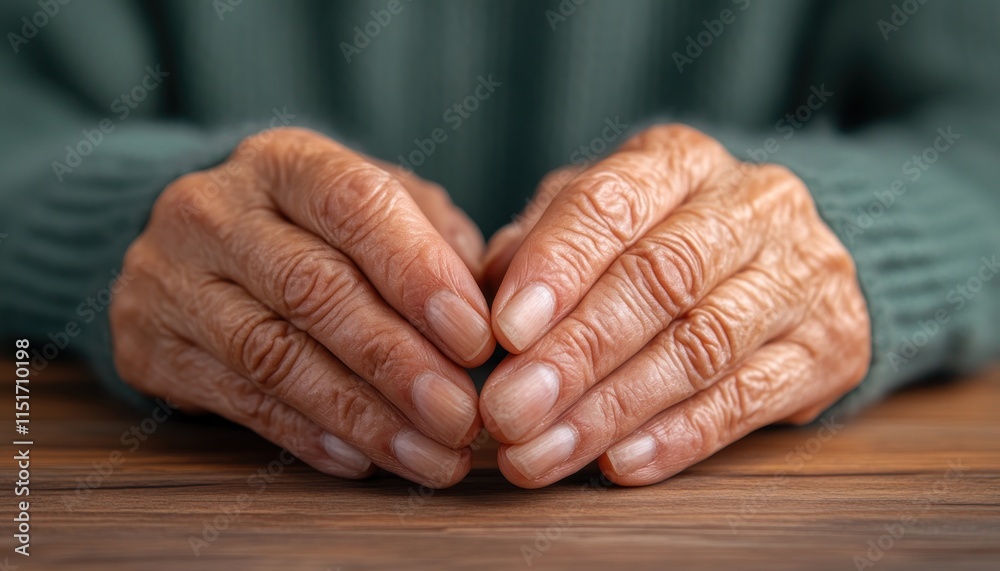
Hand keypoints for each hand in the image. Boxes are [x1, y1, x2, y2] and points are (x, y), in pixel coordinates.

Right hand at [111, 127, 493, 487]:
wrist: (199, 248)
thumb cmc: (320, 230)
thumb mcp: (380, 209)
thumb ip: (437, 245)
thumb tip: (492, 315)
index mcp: (285, 161)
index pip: (355, 206)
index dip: (419, 275)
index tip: (477, 339)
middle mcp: (214, 210)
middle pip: (314, 289)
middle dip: (397, 361)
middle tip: (462, 417)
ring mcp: (170, 278)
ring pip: (274, 355)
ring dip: (362, 416)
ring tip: (430, 456)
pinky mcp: (149, 345)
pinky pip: (240, 401)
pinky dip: (310, 436)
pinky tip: (365, 460)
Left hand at [479, 124, 870, 487]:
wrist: (789, 263)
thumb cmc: (663, 239)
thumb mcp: (600, 219)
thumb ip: (541, 243)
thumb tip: (484, 293)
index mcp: (679, 161)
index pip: (612, 204)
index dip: (556, 268)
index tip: (503, 331)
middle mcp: (752, 206)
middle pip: (659, 279)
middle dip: (576, 353)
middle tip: (508, 412)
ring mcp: (802, 275)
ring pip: (701, 346)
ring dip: (612, 409)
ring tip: (542, 454)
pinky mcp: (831, 347)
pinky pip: (750, 399)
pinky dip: (678, 437)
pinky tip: (619, 464)